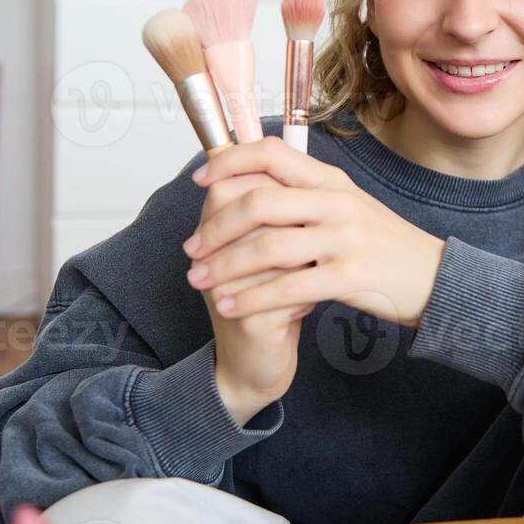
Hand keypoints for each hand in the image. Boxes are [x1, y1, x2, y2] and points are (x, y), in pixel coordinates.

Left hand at [184, 137, 446, 328]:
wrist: (433, 279)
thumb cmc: (383, 246)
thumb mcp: (348, 208)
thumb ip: (305, 196)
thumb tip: (251, 186)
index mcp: (332, 181)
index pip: (273, 153)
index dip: (230, 161)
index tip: (200, 178)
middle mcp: (337, 202)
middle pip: (260, 202)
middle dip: (216, 226)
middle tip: (191, 248)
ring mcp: (346, 238)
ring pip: (268, 246)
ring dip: (225, 265)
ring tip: (199, 280)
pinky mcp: (350, 276)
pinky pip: (289, 286)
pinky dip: (252, 298)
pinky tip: (229, 307)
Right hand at [195, 170, 309, 424]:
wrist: (255, 363)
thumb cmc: (267, 301)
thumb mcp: (269, 250)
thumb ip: (274, 209)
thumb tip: (293, 160)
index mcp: (214, 231)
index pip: (231, 182)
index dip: (267, 186)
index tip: (297, 208)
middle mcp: (210, 256)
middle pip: (252, 211)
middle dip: (293, 226)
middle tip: (313, 242)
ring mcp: (223, 288)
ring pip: (277, 249)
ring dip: (304, 263)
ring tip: (312, 274)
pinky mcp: (247, 319)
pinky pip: (289, 290)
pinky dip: (308, 295)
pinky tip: (309, 303)